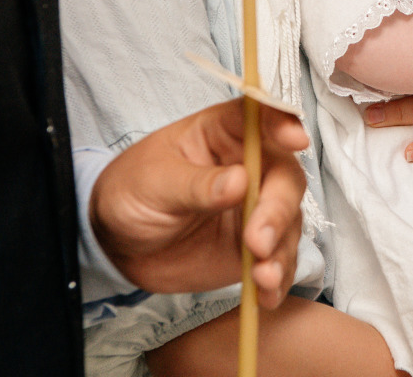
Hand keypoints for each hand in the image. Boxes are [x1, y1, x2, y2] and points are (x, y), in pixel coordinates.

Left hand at [90, 99, 308, 307]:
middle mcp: (249, 167)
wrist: (117, 242)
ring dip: (280, 250)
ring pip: (288, 222)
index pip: (260, 117)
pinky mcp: (254, 247)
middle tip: (257, 240)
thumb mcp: (154, 182)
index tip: (295, 139)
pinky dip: (278, 279)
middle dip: (278, 209)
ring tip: (262, 276)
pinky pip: (278, 261)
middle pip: (284, 177)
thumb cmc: (132, 192)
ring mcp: (255, 208)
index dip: (282, 123)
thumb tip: (240, 181)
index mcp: (223, 134)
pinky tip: (265, 294)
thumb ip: (195, 184)